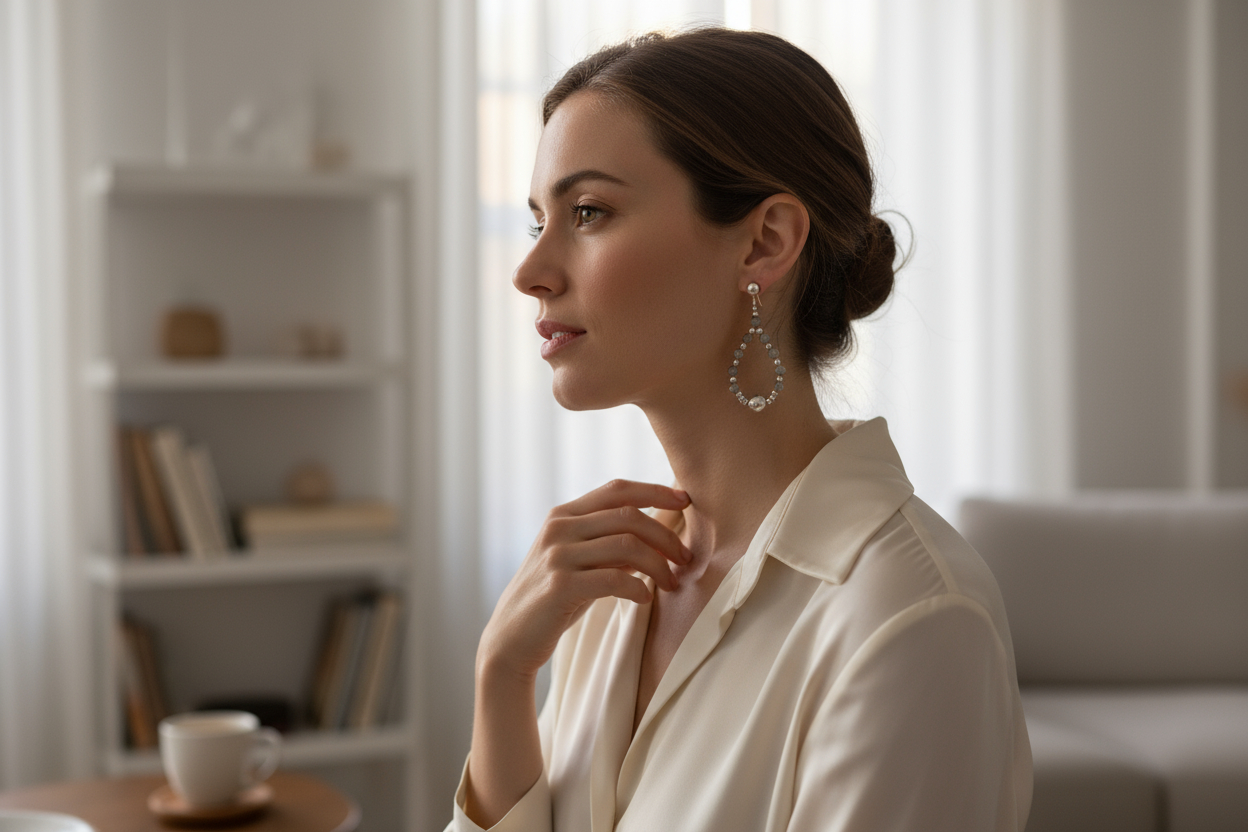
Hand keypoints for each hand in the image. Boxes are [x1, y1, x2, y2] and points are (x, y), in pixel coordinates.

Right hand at [477, 479, 692, 681]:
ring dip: (659, 564)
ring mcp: (557, 556)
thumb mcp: (579, 563)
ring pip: (627, 545)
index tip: (685, 500)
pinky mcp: (560, 586)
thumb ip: (609, 545)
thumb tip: (659, 535)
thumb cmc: (553, 600)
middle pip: (628, 516)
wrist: (510, 639)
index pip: (616, 490)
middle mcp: (558, 528)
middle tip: (685, 558)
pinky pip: (614, 579)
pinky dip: (639, 587)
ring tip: (672, 583)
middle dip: (666, 536)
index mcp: (563, 515)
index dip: (654, 491)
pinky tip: (645, 598)